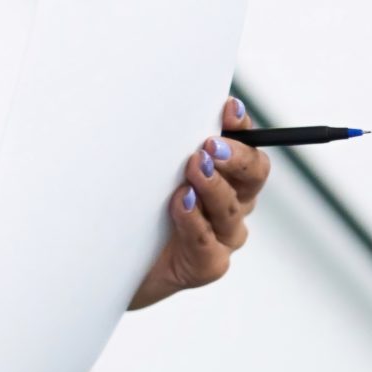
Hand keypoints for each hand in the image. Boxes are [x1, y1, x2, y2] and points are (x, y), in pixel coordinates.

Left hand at [131, 96, 271, 309]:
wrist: (119, 266)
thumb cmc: (140, 212)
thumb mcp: (153, 174)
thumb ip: (167, 146)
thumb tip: (161, 105)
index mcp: (229, 180)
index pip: (248, 148)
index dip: (242, 128)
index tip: (227, 109)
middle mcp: (233, 206)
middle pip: (252, 177)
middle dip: (235, 157)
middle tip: (210, 146)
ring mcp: (223, 237)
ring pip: (229, 209)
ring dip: (212, 186)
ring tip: (194, 169)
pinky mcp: (207, 265)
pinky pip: (206, 242)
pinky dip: (193, 221)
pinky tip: (181, 203)